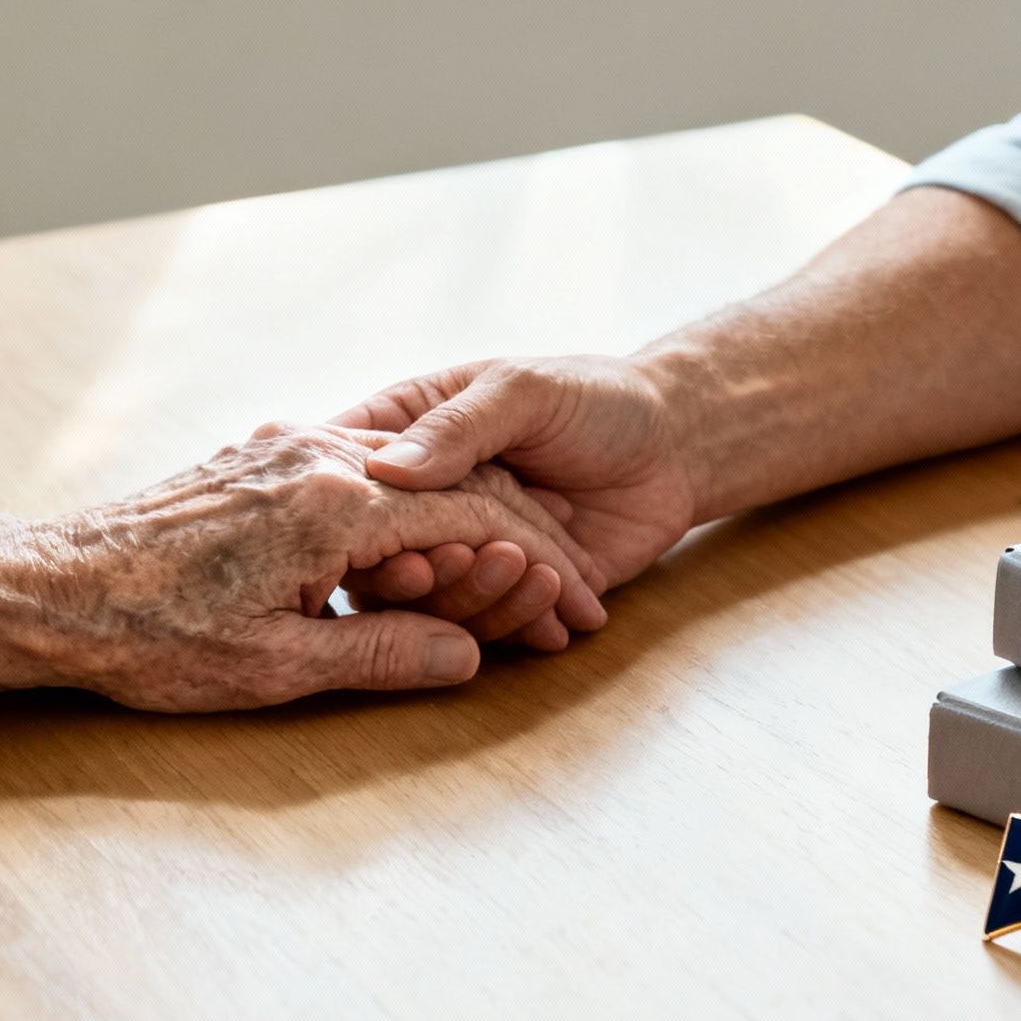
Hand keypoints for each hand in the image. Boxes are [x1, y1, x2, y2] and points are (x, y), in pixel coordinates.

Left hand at [0, 422, 604, 709]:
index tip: (574, 604)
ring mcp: (286, 448)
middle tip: (567, 596)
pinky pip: (367, 474)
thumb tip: (468, 657)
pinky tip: (435, 547)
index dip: (534, 567)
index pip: (470, 522)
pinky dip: (417, 510)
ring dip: (474, 524)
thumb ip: (383, 653)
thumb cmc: (150, 637)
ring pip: (414, 476)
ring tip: (514, 577)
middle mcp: (318, 455)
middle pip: (455, 489)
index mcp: (333, 503)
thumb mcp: (276, 666)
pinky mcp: (261, 457)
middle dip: (522, 544)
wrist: (45, 587)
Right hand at [331, 355, 698, 608]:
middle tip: (458, 562)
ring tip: (539, 575)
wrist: (673, 448)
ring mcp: (463, 552)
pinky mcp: (507, 593)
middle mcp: (424, 503)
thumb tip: (386, 468)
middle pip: (381, 554)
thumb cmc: (592, 399)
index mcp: (407, 436)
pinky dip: (521, 627)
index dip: (347, 513)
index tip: (376, 534)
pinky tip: (559, 621)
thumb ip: (458, 427)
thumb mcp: (522, 392)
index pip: (347, 478)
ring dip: (481, 599)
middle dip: (418, 570)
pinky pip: (490, 627)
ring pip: (434, 603)